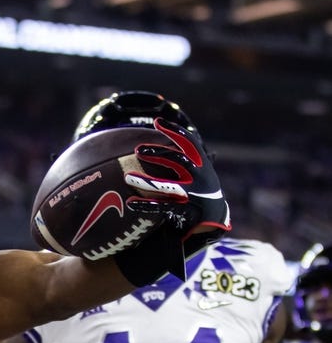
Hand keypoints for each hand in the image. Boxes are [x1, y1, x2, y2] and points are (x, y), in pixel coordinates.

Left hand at [124, 118, 230, 255]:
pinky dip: (147, 205)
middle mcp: (201, 177)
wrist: (216, 220)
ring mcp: (195, 194)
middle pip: (178, 160)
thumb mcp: (194, 173)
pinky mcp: (188, 211)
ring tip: (127, 178)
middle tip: (137, 150)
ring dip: (147, 181)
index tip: (157, 122)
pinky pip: (164, 207)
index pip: (189, 143)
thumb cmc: (198, 191)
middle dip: (158, 153)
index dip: (174, 131)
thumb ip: (180, 160)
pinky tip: (131, 204)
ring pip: (169, 185)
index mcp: (202, 164)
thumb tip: (160, 138)